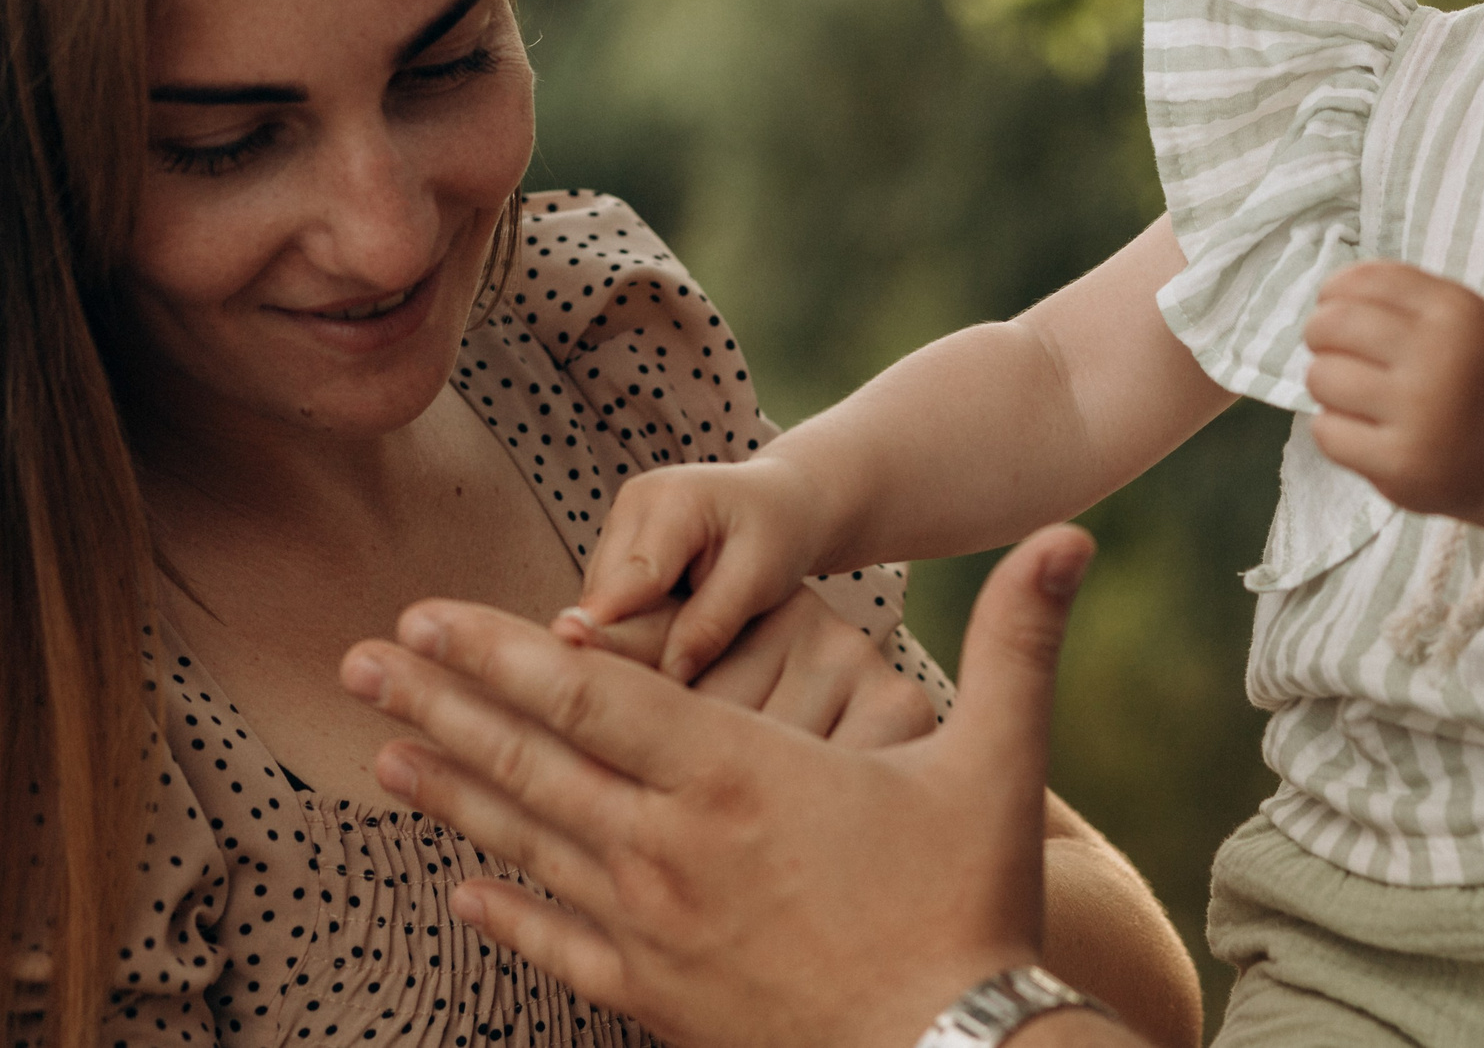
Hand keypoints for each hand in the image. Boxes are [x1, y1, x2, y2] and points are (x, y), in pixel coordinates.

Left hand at [337, 527, 1112, 1047]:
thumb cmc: (974, 904)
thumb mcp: (999, 759)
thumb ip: (1019, 637)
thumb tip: (1073, 533)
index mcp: (741, 778)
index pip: (593, 698)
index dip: (502, 652)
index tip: (427, 615)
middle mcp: (675, 851)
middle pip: (534, 764)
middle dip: (442, 705)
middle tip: (361, 660)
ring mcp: (658, 933)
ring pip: (530, 847)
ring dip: (451, 795)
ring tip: (383, 752)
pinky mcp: (662, 1000)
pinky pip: (560, 949)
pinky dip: (504, 914)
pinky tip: (459, 895)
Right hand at [571, 452, 836, 683]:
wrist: (785, 502)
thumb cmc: (781, 535)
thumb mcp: (760, 578)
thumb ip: (711, 624)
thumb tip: (666, 675)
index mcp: (670, 500)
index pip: (632, 582)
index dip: (616, 636)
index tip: (602, 684)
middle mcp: (632, 504)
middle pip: (607, 596)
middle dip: (628, 642)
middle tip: (662, 690)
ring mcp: (620, 522)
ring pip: (603, 603)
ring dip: (630, 635)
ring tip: (674, 657)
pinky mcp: (617, 545)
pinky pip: (611, 601)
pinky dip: (634, 624)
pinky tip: (668, 636)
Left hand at [1301, 259, 1483, 518]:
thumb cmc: (1471, 377)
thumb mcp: (1457, 319)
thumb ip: (1400, 296)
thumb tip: (1328, 294)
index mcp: (1454, 311)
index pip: (1362, 280)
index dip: (1334, 294)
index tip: (1338, 312)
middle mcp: (1440, 356)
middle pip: (1333, 324)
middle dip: (1321, 336)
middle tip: (1336, 354)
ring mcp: (1421, 412)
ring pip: (1322, 377)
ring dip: (1326, 385)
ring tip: (1353, 396)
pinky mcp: (1400, 462)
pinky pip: (1326, 431)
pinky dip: (1333, 430)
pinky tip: (1362, 431)